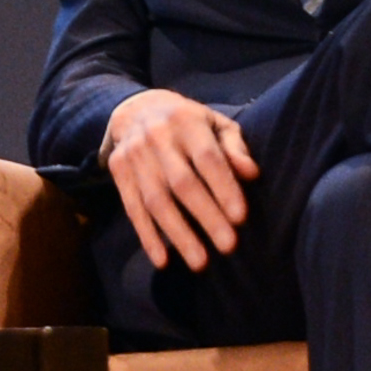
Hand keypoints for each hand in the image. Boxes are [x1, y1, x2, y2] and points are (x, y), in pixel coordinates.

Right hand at [104, 89, 259, 272]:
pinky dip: (147, 236)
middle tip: (228, 246)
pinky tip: (163, 260)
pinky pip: (132, 208)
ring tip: (200, 263)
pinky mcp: (117, 171)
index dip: (224, 188)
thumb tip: (252, 174)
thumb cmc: (188, 122)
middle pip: (182, 183)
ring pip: (156, 201)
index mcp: (186, 121)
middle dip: (206, 217)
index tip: (240, 218)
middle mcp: (156, 136)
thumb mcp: (215, 124)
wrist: (135, 108)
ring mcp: (133, 154)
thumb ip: (234, 147)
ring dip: (178, 234)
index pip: (207, 158)